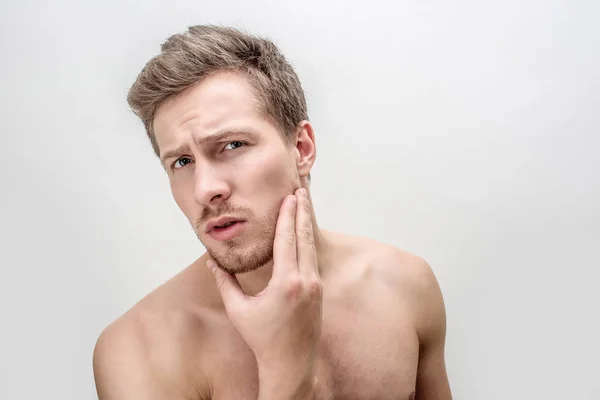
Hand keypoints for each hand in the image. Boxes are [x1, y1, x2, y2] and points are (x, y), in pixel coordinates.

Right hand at [208, 188, 321, 376]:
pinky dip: (308, 242)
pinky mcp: (319, 291)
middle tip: (302, 190)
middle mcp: (306, 281)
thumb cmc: (262, 339)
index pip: (287, 240)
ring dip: (307, 225)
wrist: (291, 364)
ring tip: (305, 205)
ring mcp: (316, 286)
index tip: (289, 197)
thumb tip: (212, 261)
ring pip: (312, 247)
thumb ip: (226, 283)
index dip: (287, 216)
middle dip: (302, 212)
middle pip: (305, 238)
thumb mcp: (239, 310)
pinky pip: (314, 259)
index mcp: (287, 283)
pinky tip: (304, 233)